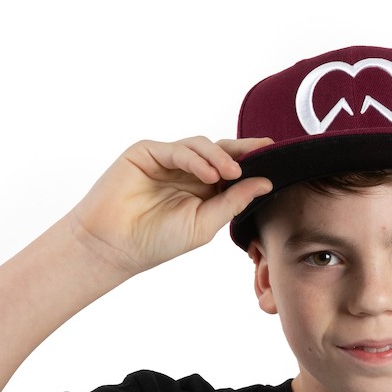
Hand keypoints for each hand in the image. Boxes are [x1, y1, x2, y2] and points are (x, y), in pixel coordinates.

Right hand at [68, 136, 272, 274]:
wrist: (114, 245)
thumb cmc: (156, 241)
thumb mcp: (205, 224)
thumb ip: (233, 202)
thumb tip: (266, 183)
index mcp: (202, 189)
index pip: (232, 169)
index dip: (253, 161)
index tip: (277, 156)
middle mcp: (186, 171)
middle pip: (220, 151)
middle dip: (242, 149)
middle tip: (263, 149)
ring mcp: (166, 160)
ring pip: (201, 146)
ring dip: (219, 157)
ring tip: (230, 174)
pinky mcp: (147, 152)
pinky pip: (178, 149)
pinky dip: (196, 159)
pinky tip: (209, 174)